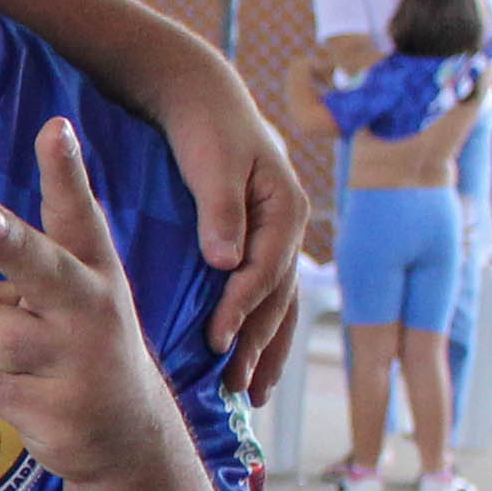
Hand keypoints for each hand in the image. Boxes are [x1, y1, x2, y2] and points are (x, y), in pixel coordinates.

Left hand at [0, 119, 197, 490]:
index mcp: (94, 269)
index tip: (54, 127)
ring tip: (20, 360)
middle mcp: (92, 307)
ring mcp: (77, 362)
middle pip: (40, 269)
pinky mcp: (55, 411)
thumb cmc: (74, 347)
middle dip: (9, 243)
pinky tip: (20, 391)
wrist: (126, 434)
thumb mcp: (44, 308)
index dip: (65, 170)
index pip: (78, 212)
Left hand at [151, 78, 305, 403]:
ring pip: (278, 303)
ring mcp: (279, 237)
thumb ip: (220, 212)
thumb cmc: (204, 127)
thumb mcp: (211, 163)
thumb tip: (228, 262)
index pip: (264, 270)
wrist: (201, 97)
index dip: (242, 308)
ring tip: (250, 393)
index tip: (217, 341)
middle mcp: (290, 226)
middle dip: (259, 345)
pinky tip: (251, 361)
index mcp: (285, 208)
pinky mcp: (260, 242)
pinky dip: (261, 329)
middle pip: (278, 297)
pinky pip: (267, 295)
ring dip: (267, 349)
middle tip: (236, 389)